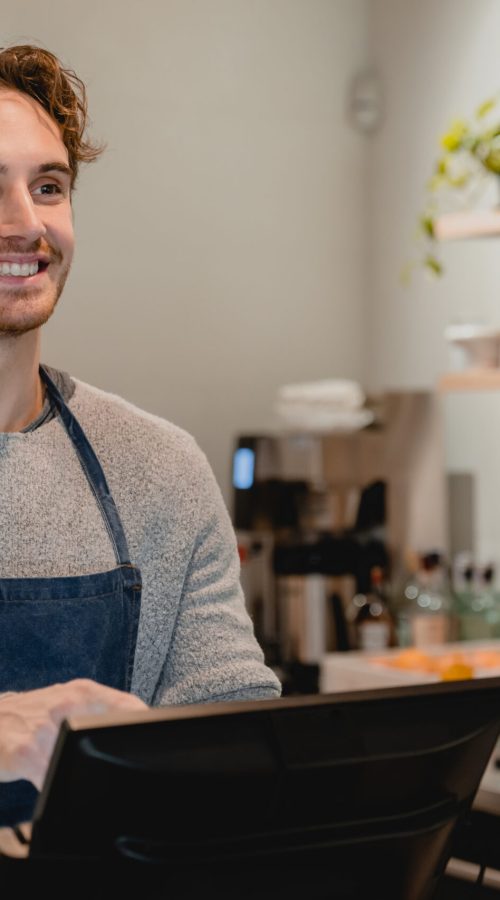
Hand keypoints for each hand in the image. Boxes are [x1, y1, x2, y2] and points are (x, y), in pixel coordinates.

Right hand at [0, 679, 146, 789]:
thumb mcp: (67, 700)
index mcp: (83, 692)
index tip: (153, 746)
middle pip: (109, 734)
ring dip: (87, 776)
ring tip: (87, 781)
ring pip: (79, 759)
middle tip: (126, 772)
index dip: (145, 728)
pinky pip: (52, 777)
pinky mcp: (25, 752)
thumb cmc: (29, 713)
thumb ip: (99, 710)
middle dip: (118, 757)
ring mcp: (45, 728)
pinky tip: (57, 787)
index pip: (129, 706)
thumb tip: (137, 726)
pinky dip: (59, 787)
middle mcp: (66, 705)